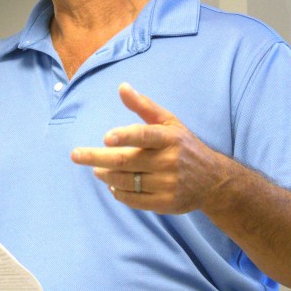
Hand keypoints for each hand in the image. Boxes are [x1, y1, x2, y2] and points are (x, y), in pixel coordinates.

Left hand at [70, 82, 228, 213]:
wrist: (213, 180)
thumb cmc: (184, 146)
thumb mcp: (170, 122)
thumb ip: (144, 106)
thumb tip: (122, 87)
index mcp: (169, 138)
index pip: (145, 135)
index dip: (125, 136)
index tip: (106, 137)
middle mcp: (169, 161)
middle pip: (126, 161)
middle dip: (97, 157)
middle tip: (76, 154)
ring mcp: (167, 184)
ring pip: (126, 181)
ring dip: (105, 175)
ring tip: (97, 169)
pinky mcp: (165, 203)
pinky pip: (133, 199)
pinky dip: (118, 192)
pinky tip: (112, 185)